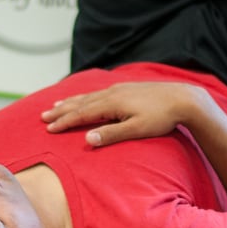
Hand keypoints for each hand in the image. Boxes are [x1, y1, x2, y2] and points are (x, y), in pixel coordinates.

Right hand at [41, 82, 204, 146]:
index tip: (48, 129)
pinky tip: (84, 98)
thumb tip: (86, 139)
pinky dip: (85, 96)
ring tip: (55, 105)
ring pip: (88, 96)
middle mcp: (112, 93)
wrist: (184, 99)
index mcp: (112, 103)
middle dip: (60, 110)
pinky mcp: (126, 88)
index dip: (64, 122)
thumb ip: (110, 135)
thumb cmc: (161, 118)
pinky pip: (97, 92)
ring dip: (70, 102)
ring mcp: (119, 88)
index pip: (81, 114)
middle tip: (42, 116)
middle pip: (80, 102)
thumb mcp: (136, 130)